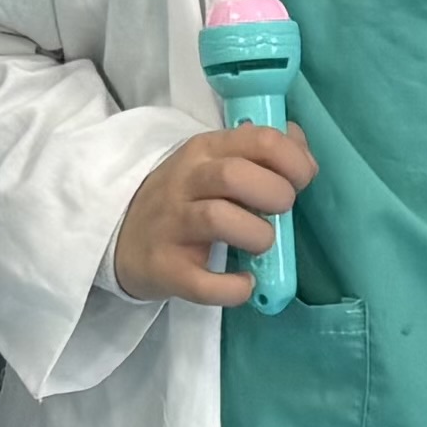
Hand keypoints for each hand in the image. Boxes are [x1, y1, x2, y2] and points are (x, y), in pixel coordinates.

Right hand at [114, 122, 315, 304]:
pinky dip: (233, 287)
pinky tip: (244, 283)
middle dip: (276, 194)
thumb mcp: (215, 163)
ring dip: (257, 235)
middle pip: (235, 175)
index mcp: (205, 151)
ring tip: (261, 245)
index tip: (300, 180)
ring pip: (218, 219)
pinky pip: (203, 282)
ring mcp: (171, 225)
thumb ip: (261, 153)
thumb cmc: (184, 199)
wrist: (122, 237)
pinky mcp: (164, 268)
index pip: (258, 139)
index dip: (292, 161)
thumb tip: (304, 155)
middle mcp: (184, 182)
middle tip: (279, 212)